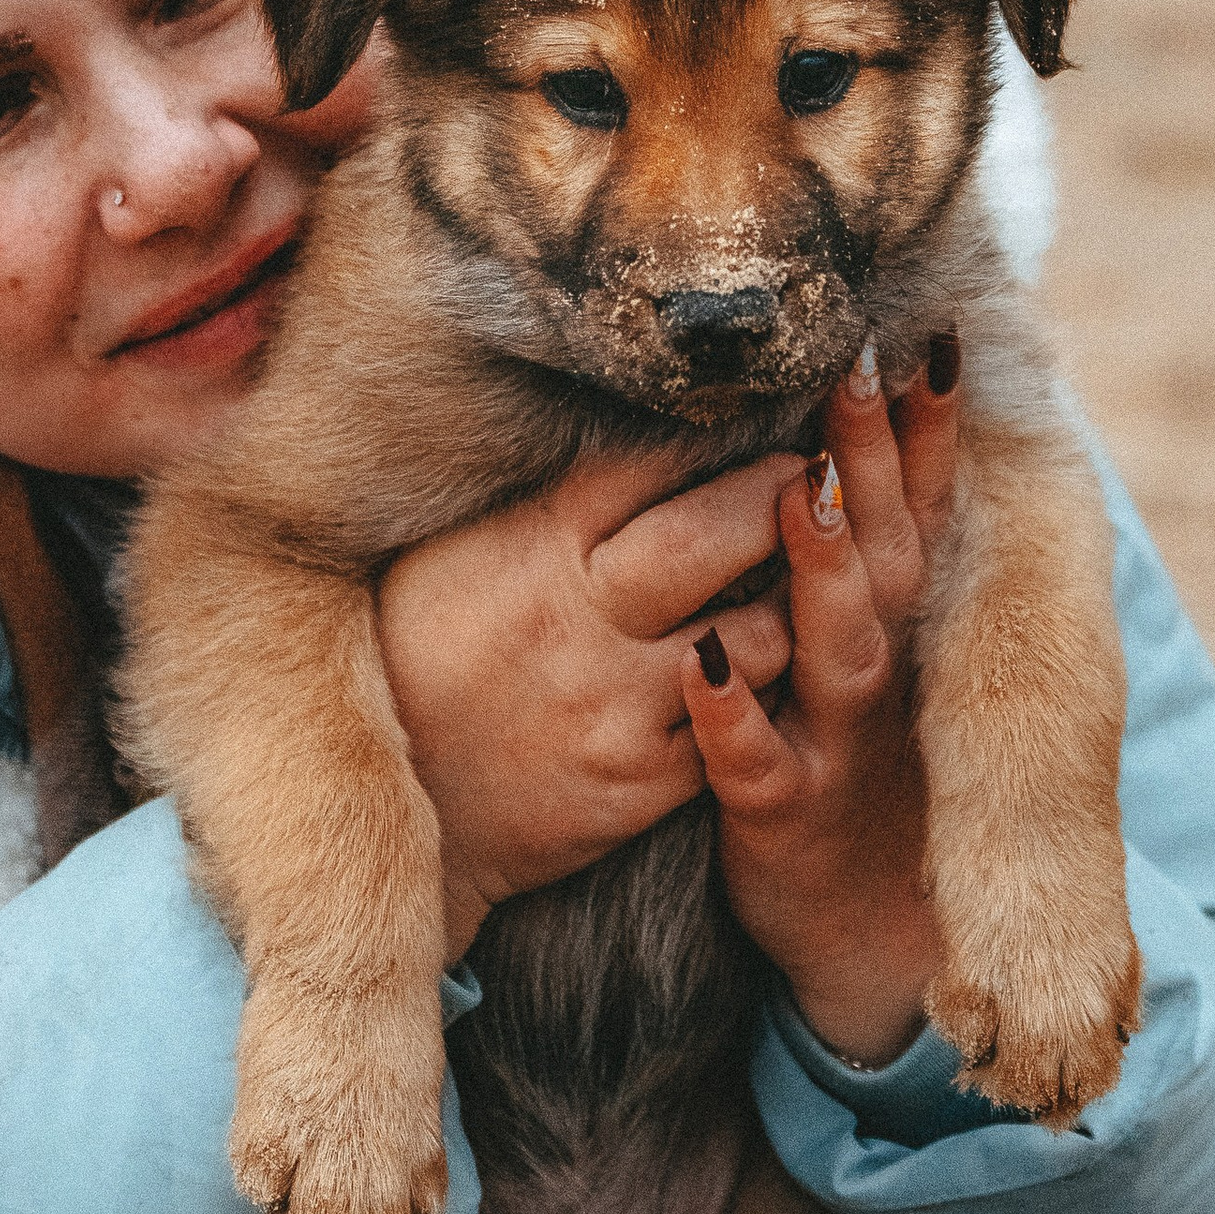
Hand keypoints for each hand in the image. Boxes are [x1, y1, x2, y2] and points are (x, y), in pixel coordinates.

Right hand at [377, 446, 802, 962]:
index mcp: (531, 548)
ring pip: (758, 634)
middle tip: (813, 475)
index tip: (760, 409)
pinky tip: (767, 659)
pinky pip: (741, 722)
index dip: (716, 428)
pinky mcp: (644, 781)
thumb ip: (536, 496)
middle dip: (779, 496)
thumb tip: (608, 416)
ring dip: (794, 599)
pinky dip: (765, 685)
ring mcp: (618, 707)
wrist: (400, 804)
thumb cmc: (418, 656)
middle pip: (717, 536)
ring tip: (806, 573)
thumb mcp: (449, 551)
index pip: (649, 462)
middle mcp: (580, 622)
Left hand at [686, 351, 961, 1068]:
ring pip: (836, 646)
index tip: (925, 332)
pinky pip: (753, 761)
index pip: (920, 505)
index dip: (926, 427)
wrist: (867, 930)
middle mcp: (880, 668)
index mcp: (898, 621)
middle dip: (875, 459)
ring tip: (805, 494)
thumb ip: (878, 550)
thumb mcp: (878, 651)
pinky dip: (731, 717)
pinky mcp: (780, 810)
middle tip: (857, 366)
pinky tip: (703, 666)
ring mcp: (835, 738)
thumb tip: (880, 429)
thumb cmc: (855, 754)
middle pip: (885, 550)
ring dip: (823, 570)